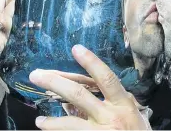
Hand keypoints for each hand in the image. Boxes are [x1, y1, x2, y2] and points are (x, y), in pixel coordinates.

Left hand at [29, 45, 151, 129]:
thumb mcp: (134, 114)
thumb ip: (118, 100)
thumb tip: (96, 84)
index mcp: (124, 104)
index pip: (106, 78)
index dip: (91, 62)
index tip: (76, 48)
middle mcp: (112, 116)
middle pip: (79, 96)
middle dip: (55, 83)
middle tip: (36, 75)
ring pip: (70, 123)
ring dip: (51, 121)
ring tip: (39, 119)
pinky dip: (57, 130)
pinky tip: (46, 127)